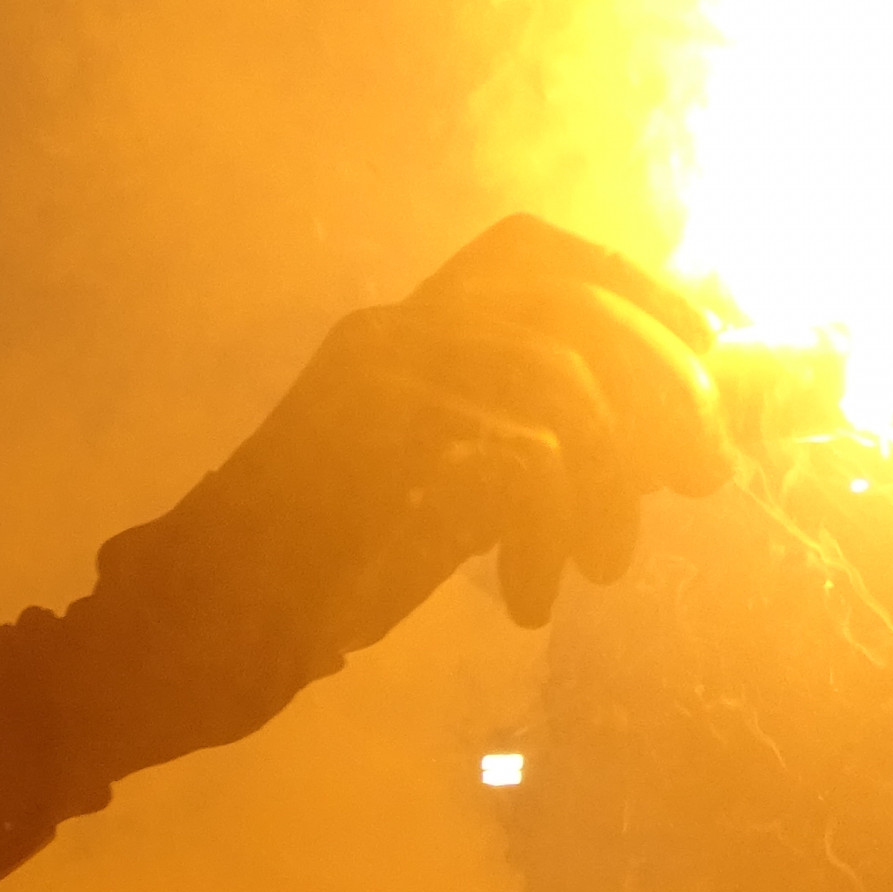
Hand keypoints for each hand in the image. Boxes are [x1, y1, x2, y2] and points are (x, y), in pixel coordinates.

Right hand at [70, 217, 727, 755]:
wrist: (188, 640)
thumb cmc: (317, 578)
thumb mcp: (451, 500)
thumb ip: (545, 455)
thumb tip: (679, 440)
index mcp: (395, 331)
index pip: (528, 251)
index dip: (629, 283)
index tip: (705, 350)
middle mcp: (385, 333)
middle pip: (568, 306)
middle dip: (665, 386)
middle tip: (705, 477)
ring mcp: (376, 381)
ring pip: (558, 376)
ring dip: (613, 477)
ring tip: (604, 564)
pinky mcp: (375, 444)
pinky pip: (522, 457)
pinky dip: (549, 533)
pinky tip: (526, 600)